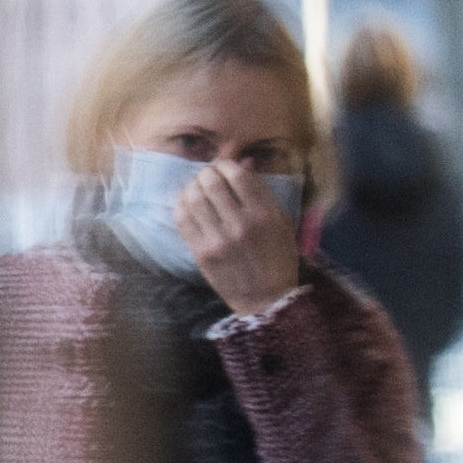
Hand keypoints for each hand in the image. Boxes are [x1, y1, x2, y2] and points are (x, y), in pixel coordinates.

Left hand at [177, 164, 302, 318]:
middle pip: (211, 182)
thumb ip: (263, 192)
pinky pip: (182, 218)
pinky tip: (187, 202)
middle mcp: (240, 225)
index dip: (226, 164)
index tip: (224, 167)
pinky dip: (181, 204)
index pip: (237, 175)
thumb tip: (243, 163)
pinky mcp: (202, 252)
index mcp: (264, 215)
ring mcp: (218, 240)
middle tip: (208, 176)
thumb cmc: (278, 258)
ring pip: (193, 197)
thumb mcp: (282, 222)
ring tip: (197, 188)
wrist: (267, 299)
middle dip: (206, 173)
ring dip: (192, 186)